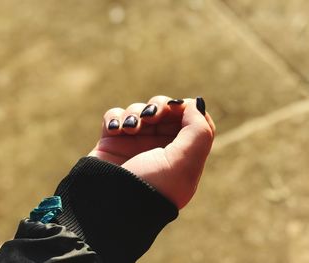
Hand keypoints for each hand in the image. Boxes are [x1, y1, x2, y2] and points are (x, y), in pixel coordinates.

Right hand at [89, 95, 214, 208]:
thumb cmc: (151, 186)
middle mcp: (160, 147)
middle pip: (165, 110)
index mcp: (182, 154)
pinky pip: (115, 116)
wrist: (109, 205)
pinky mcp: (112, 140)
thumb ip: (199, 131)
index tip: (176, 109)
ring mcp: (135, 143)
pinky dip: (115, 118)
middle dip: (159, 106)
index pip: (192, 120)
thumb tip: (196, 104)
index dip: (186, 108)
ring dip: (135, 113)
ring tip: (129, 129)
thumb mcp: (184, 163)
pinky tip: (116, 130)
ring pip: (140, 110)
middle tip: (152, 116)